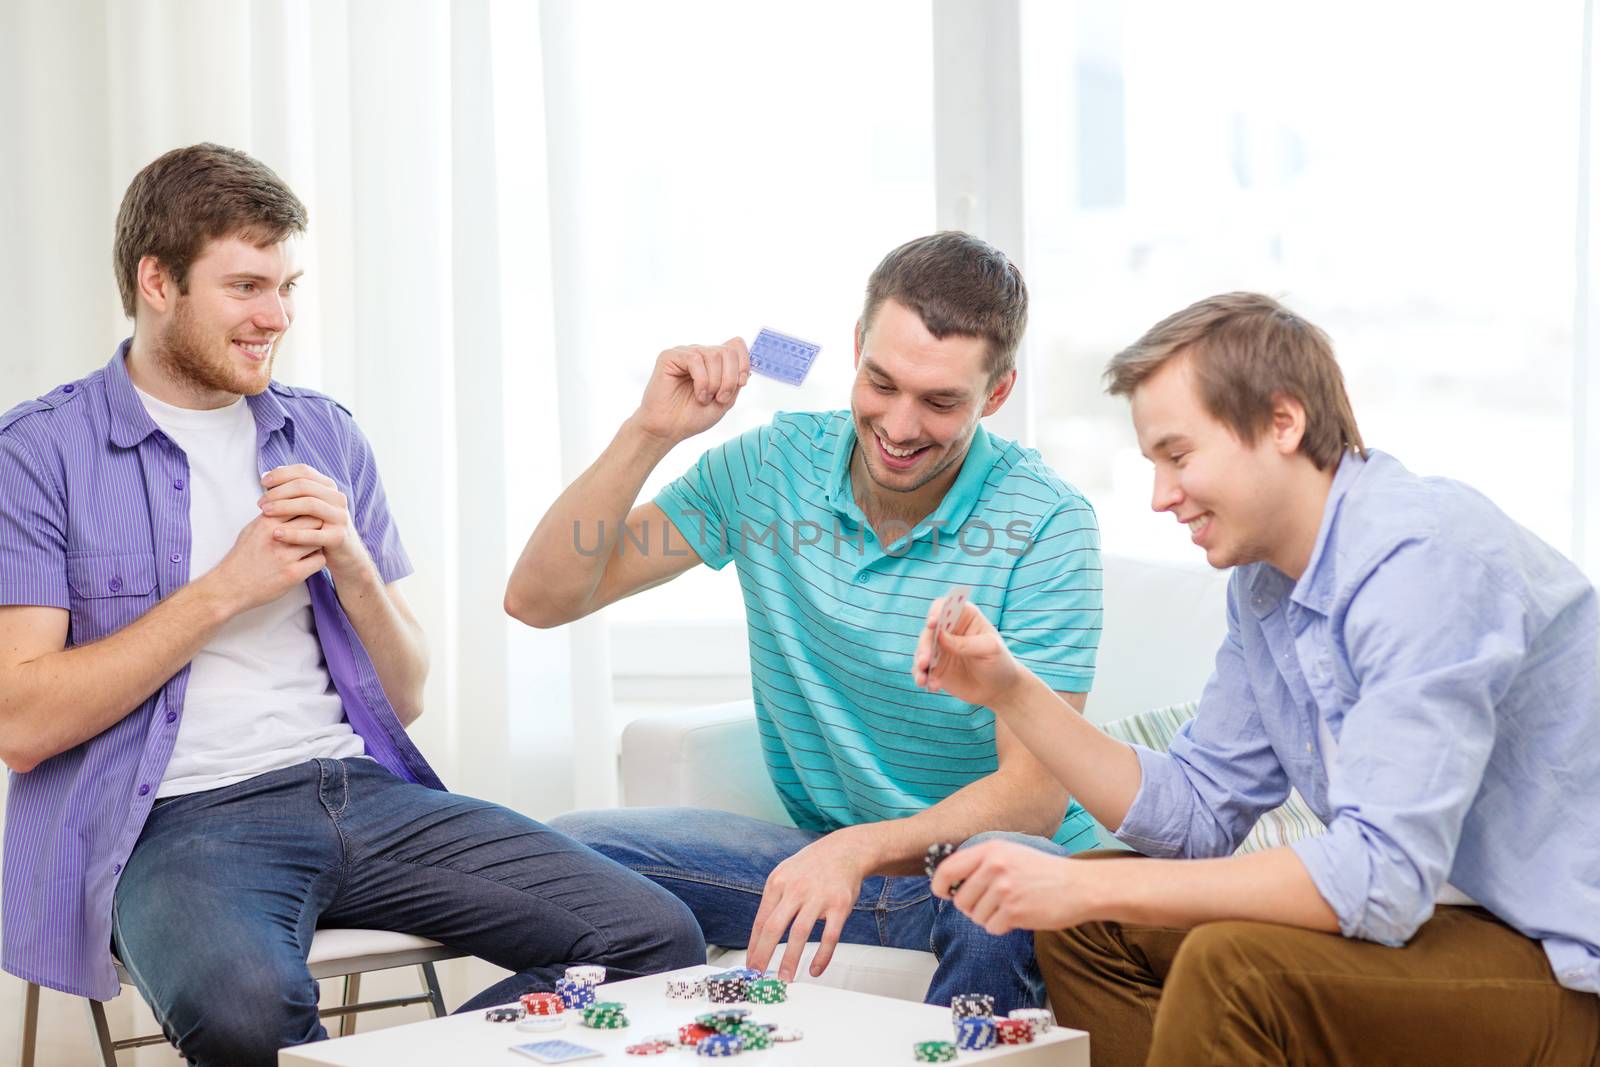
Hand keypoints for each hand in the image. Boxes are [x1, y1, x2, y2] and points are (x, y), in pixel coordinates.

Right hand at [205, 514, 328, 614]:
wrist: (229, 587)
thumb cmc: (242, 557)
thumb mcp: (251, 529)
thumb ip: (271, 516)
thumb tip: (290, 503)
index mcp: (267, 522)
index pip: (300, 504)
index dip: (309, 510)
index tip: (311, 516)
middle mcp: (277, 537)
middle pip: (314, 520)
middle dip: (318, 525)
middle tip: (318, 531)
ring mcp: (285, 556)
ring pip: (319, 540)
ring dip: (320, 542)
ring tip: (313, 546)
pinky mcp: (293, 574)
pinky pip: (319, 560)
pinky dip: (318, 559)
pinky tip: (310, 561)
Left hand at [257, 465, 371, 583]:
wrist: (344, 554)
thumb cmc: (318, 528)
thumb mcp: (308, 506)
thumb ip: (291, 491)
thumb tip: (267, 475)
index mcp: (329, 487)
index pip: (304, 471)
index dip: (281, 474)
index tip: (263, 482)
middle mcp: (337, 498)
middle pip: (304, 486)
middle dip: (278, 492)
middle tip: (261, 502)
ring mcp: (340, 517)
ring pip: (310, 505)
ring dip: (284, 507)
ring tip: (265, 514)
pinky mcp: (338, 537)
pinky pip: (313, 534)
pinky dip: (293, 533)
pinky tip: (276, 534)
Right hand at [630, 339, 750, 443]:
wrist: (668, 429)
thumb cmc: (692, 417)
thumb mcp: (725, 401)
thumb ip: (736, 382)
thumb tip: (748, 369)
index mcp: (713, 362)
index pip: (736, 345)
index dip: (744, 362)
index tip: (741, 383)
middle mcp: (700, 354)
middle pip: (728, 351)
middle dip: (730, 378)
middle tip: (720, 398)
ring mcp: (685, 353)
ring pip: (714, 355)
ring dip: (715, 382)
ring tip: (706, 399)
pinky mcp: (669, 357)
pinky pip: (695, 359)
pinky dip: (702, 381)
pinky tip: (698, 395)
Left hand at [746, 830, 874, 980]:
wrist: (845, 850)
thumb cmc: (810, 867)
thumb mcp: (784, 874)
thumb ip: (772, 902)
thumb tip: (759, 938)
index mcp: (778, 883)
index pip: (761, 920)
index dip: (754, 946)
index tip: (750, 965)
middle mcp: (796, 889)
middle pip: (774, 927)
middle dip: (764, 955)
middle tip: (759, 976)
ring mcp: (818, 897)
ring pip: (800, 934)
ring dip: (790, 959)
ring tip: (785, 978)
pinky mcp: (840, 905)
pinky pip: (829, 936)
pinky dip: (822, 956)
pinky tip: (815, 970)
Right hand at [912, 596, 1026, 708]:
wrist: (999, 689)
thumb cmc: (1000, 662)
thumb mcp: (990, 650)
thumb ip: (966, 643)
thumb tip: (940, 636)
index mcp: (964, 617)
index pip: (944, 607)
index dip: (936, 611)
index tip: (932, 623)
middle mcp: (948, 630)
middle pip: (929, 631)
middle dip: (924, 646)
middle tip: (925, 661)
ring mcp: (940, 649)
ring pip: (921, 651)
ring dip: (919, 664)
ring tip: (922, 679)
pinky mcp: (935, 668)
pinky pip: (923, 670)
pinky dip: (924, 678)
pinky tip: (933, 687)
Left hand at [930, 840, 1091, 935]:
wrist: (1079, 886)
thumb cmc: (1043, 871)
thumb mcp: (1011, 853)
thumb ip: (981, 864)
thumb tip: (949, 885)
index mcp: (990, 850)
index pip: (948, 868)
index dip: (939, 884)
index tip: (942, 893)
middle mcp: (994, 867)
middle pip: (960, 899)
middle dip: (971, 907)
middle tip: (994, 903)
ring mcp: (1004, 890)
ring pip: (975, 916)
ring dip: (989, 917)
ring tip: (1011, 906)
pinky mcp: (1014, 911)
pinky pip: (991, 927)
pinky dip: (1002, 926)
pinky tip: (1018, 915)